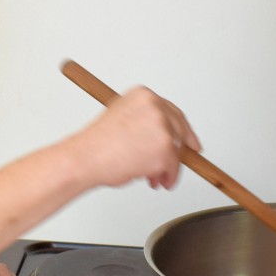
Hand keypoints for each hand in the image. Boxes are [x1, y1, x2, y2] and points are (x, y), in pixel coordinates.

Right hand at [71, 86, 200, 190]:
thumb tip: (158, 136)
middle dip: (178, 151)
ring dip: (167, 167)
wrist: (86, 157)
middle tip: (176, 162)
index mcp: (144, 96)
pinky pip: (173, 167)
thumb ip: (143, 121)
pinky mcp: (165, 149)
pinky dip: (167, 177)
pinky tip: (155, 180)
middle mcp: (155, 107)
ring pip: (176, 151)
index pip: (172, 112)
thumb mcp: (120, 117)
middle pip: (179, 130)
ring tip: (154, 176)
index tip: (189, 140)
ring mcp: (162, 127)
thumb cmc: (97, 144)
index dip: (183, 129)